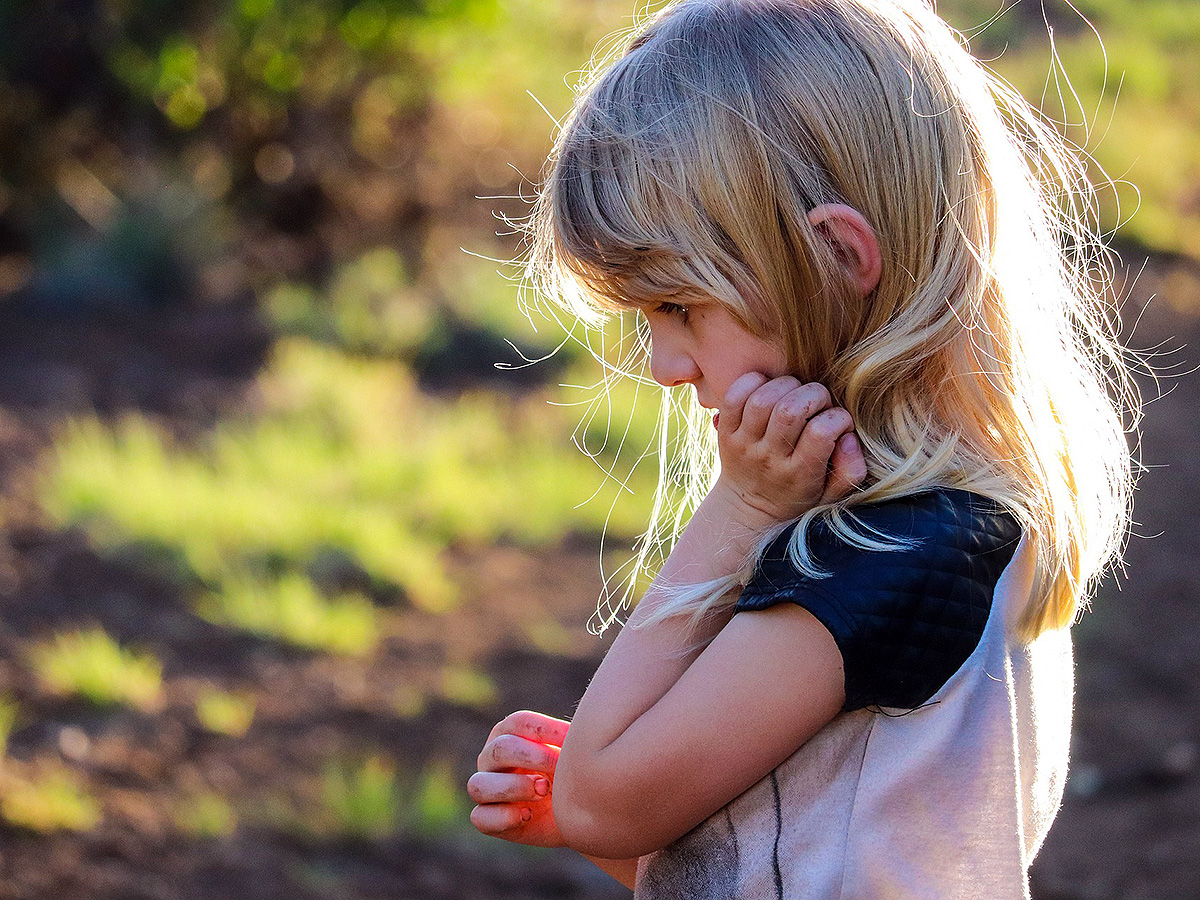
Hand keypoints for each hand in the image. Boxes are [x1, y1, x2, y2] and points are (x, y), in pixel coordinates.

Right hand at [468, 710, 568, 847]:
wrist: (573, 816)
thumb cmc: (570, 776)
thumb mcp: (573, 754)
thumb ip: (572, 739)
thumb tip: (583, 727)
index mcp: (509, 733)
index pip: (518, 722)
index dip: (546, 730)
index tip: (572, 740)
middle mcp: (491, 758)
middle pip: (500, 748)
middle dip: (533, 757)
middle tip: (560, 766)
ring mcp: (485, 789)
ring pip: (480, 784)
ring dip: (514, 786)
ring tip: (543, 790)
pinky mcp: (487, 819)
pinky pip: (480, 818)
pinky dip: (504, 817)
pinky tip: (528, 815)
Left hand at [712, 373, 865, 525]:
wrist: (746, 509)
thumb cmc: (797, 496)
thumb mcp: (831, 495)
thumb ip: (850, 470)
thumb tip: (848, 437)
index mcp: (799, 474)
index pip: (821, 432)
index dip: (838, 418)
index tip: (839, 422)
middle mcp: (769, 458)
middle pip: (790, 410)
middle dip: (814, 394)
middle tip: (819, 403)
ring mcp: (744, 444)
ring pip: (763, 399)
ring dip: (786, 385)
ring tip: (795, 394)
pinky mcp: (726, 432)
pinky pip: (734, 397)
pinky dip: (753, 383)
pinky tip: (769, 388)